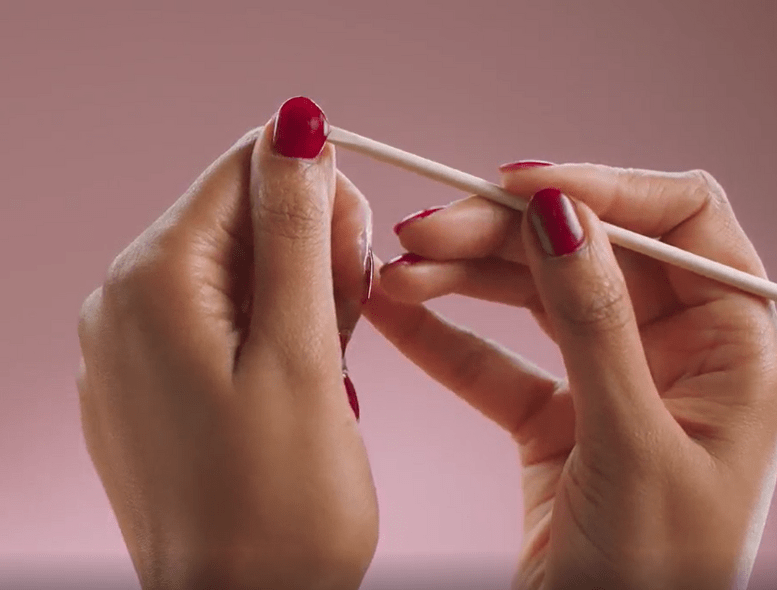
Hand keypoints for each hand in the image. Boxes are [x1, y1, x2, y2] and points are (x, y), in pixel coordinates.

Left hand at [76, 98, 377, 589]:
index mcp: (153, 281)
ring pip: (238, 267)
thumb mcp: (302, 351)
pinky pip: (220, 317)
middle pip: (240, 216)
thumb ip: (298, 229)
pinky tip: (298, 381)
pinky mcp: (154, 379)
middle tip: (348, 323)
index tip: (357, 258)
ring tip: (328, 365)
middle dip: (311, 251)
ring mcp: (133, 344)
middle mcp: (124, 301)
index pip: (244, 167)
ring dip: (300, 295)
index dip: (318, 195)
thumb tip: (297, 124)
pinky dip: (273, 331)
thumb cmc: (278, 505)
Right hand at [367, 163, 776, 588]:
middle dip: (506, 236)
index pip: (682, 221)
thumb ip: (598, 323)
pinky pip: (501, 361)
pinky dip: (448, 338)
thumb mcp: (633, 447)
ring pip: (539, 298)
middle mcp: (681, 355)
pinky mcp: (561, 418)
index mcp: (737, 352)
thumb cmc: (653, 583)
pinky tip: (396, 313)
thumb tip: (563, 213)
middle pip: (591, 252)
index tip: (515, 185)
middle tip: (426, 229)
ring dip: (467, 278)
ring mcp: (616, 382)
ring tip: (397, 269)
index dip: (601, 188)